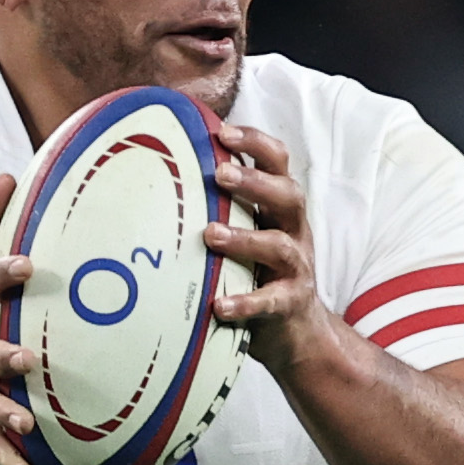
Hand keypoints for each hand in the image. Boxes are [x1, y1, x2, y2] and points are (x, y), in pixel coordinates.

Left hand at [204, 123, 328, 374]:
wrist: (297, 334)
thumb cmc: (259, 274)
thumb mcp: (247, 235)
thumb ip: (223, 208)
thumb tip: (166, 177)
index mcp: (280, 209)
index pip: (278, 163)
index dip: (255, 143)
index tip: (223, 130)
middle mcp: (294, 232)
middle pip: (288, 195)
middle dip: (254, 182)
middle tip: (219, 173)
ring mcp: (296, 269)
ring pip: (279, 246)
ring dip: (245, 238)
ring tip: (211, 234)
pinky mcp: (290, 305)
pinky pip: (269, 302)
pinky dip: (245, 303)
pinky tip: (220, 306)